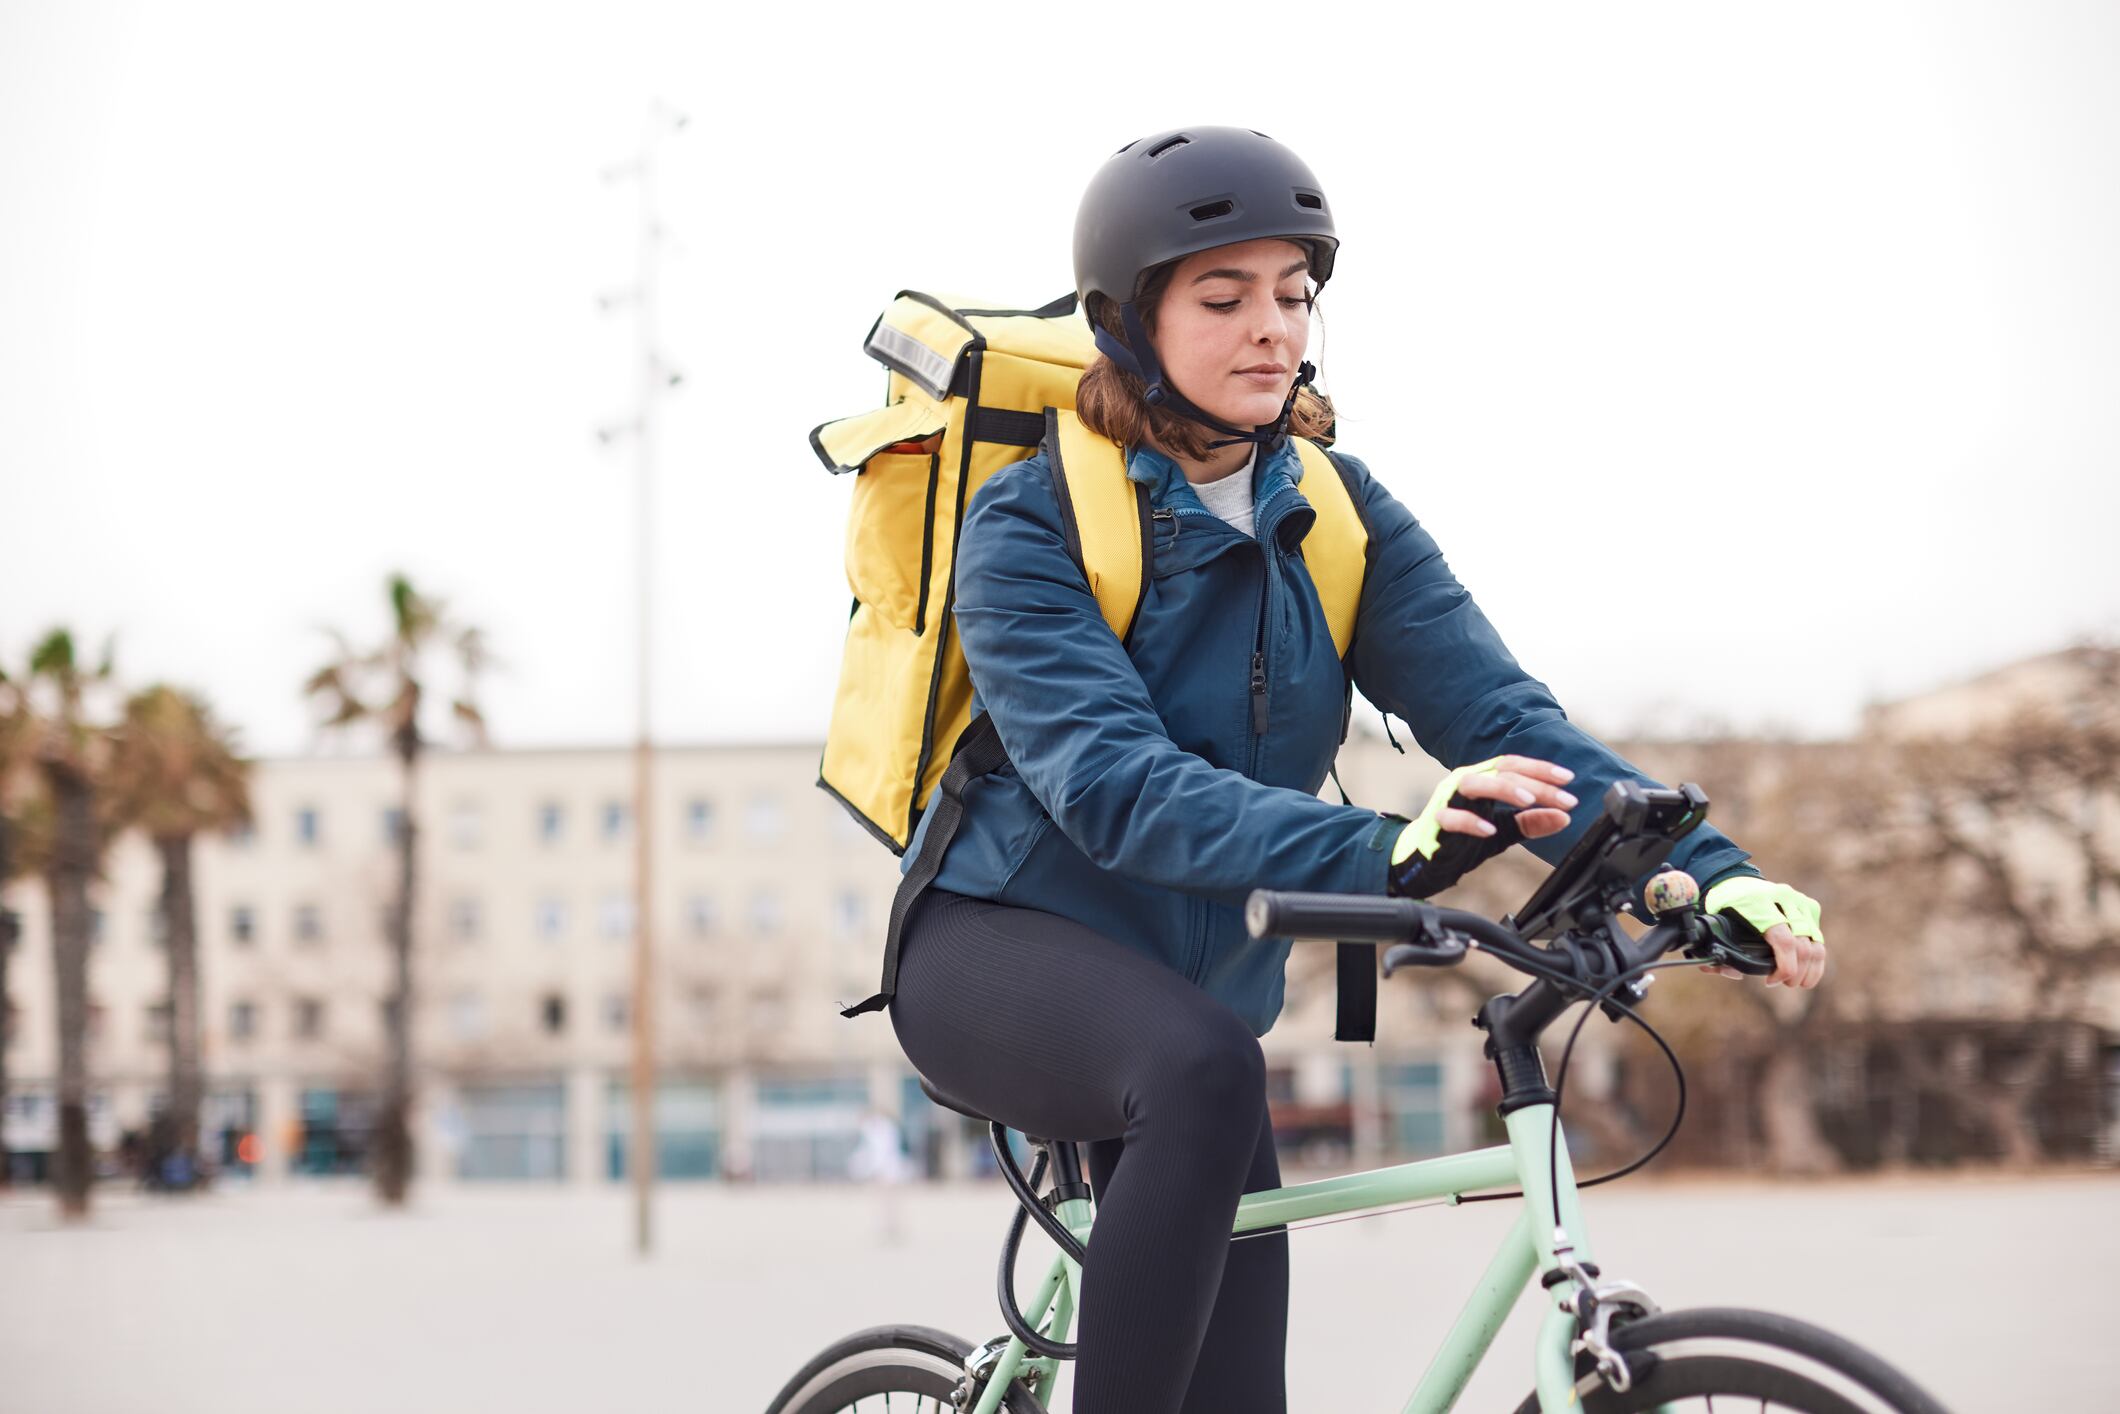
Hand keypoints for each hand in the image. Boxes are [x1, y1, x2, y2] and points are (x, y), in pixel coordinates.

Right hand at [1387, 755, 1577, 897]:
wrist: (1424, 860)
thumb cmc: (1461, 839)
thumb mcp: (1505, 830)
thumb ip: (1531, 822)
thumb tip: (1565, 817)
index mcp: (1480, 779)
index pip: (1512, 765)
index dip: (1540, 769)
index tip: (1568, 779)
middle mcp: (1463, 782)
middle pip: (1501, 772)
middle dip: (1536, 785)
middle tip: (1565, 799)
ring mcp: (1446, 800)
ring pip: (1473, 783)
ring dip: (1503, 789)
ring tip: (1528, 800)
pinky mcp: (1435, 822)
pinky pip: (1451, 817)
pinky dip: (1471, 822)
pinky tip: (1490, 830)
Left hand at [1700, 877, 1826, 988]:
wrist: (1736, 879)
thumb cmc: (1724, 906)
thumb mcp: (1714, 923)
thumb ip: (1719, 950)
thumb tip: (1735, 974)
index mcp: (1757, 902)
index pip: (1784, 940)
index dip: (1784, 968)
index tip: (1771, 981)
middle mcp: (1782, 899)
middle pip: (1802, 946)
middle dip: (1796, 973)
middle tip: (1786, 983)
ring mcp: (1798, 901)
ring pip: (1815, 943)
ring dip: (1810, 969)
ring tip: (1798, 983)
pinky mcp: (1809, 905)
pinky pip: (1818, 937)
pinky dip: (1815, 958)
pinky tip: (1807, 971)